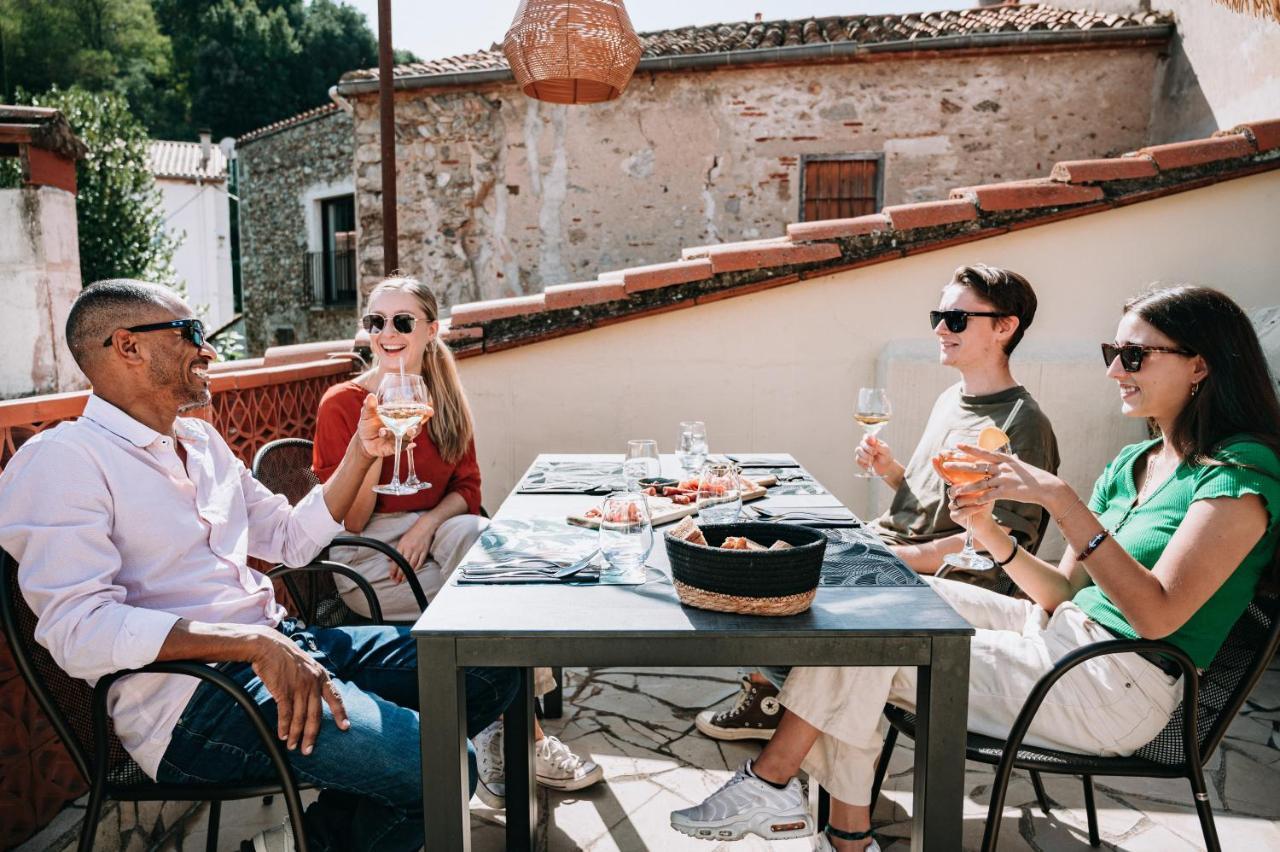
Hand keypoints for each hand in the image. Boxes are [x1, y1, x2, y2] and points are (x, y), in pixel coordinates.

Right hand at [248, 628, 349, 754]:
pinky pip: (285, 713)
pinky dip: (284, 726)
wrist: (268, 646)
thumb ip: (312, 682)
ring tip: (293, 746)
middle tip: (309, 750)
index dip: (341, 713)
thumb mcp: (306, 666)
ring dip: (296, 734)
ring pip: (300, 717)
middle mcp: (313, 682)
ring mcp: (299, 686)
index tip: (346, 727)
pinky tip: (282, 735)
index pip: (334, 697)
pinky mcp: (283, 690)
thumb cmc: (285, 657)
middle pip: (316, 715)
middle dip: (312, 735)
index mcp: (321, 676)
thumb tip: (313, 700)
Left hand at [356, 393, 425, 457]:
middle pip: (416, 425)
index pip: (414, 412)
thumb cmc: (368, 424)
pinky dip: (406, 446)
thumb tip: (371, 396)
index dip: (423, 411)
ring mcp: (399, 437)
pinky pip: (402, 447)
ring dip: (410, 434)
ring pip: (409, 436)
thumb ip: (370, 406)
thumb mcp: (367, 414)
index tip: (430, 411)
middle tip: (418, 420)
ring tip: (409, 431)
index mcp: (399, 415)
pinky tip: (411, 445)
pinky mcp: (394, 447)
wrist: (363, 440)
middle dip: (418, 423)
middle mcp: (402, 426)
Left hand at [392, 515, 436, 580]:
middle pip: (403, 564)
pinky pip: (420, 562)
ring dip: (407, 573)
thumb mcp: (402, 540)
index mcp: (402, 545)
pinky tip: (413, 573)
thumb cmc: (412, 533)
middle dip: (399, 574)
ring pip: (411, 565)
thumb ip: (396, 550)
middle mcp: (409, 549)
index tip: (391, 576)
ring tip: (403, 580)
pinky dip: (416, 568)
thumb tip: (389, 559)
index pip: (396, 560)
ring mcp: (417, 550)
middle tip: (396, 581)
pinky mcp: (424, 551)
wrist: (425, 526)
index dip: (393, 569)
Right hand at [854, 434, 894, 476]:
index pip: (867, 436)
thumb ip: (879, 446)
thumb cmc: (886, 456)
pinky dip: (864, 462)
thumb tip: (873, 442)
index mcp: (872, 441)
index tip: (873, 442)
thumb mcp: (885, 450)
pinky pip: (857, 459)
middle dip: (868, 448)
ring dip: (865, 456)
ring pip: (858, 450)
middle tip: (875, 453)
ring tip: (872, 460)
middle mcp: (866, 445)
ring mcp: (862, 452)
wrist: (885, 467)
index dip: (868, 438)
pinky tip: (869, 465)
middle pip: (862, 443)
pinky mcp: (860, 459)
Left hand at [947, 444, 1067, 511]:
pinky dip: (979, 499)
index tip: (956, 446)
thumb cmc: (1032, 476)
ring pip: (980, 483)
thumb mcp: (1019, 464)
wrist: (1046, 486)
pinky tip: (971, 502)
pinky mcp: (1007, 492)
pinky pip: (989, 496)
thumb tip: (1006, 453)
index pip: (983, 452)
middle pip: (977, 466)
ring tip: (953, 490)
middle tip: (946, 464)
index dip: (969, 450)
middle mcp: (1002, 467)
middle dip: (960, 465)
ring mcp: (1004, 479)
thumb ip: (1010, 460)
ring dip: (966, 487)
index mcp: (1004, 459)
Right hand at [947, 484, 999, 537]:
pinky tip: (983, 506)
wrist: (985, 521)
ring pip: (958, 501)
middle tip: (977, 488)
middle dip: (965, 490)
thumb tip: (987, 474)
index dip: (963, 481)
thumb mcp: (985, 492)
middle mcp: (952, 498)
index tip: (976, 479)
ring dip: (972, 499)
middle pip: (953, 491)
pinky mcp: (954, 516)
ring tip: (983, 498)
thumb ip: (982, 484)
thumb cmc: (985, 504)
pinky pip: (961, 512)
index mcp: (957, 490)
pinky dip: (973, 509)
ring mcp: (952, 508)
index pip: (956, 483)